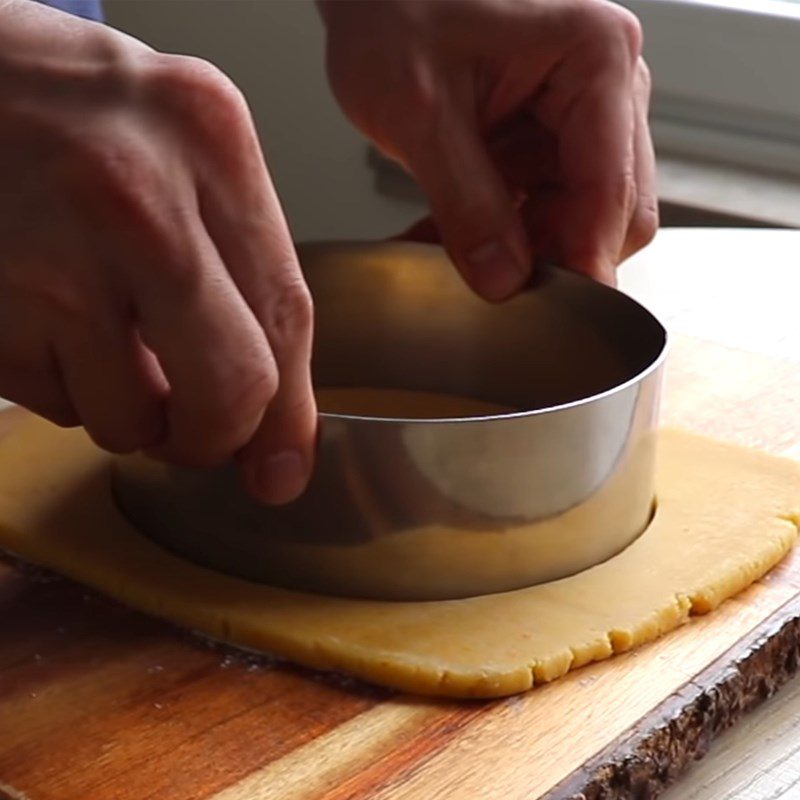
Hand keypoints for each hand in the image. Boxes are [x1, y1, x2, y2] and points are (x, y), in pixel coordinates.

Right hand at [0, 0, 315, 503]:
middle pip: (230, 385)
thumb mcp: (175, 145)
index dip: (290, 413)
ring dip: (125, 411)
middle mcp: (135, 196)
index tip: (282, 465)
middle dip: (213, 435)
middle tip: (192, 427)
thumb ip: (234, 264)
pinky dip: (59, 387)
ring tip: (97, 340)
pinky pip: (51, 405)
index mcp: (208, 141)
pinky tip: (42, 319)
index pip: (286, 314)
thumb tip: (265, 420)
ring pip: (131, 418)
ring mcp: (49, 254)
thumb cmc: (60, 108)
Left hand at [319, 0, 656, 295]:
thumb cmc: (395, 9)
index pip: (612, 190)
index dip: (586, 261)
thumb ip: (467, 202)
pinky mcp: (549, 140)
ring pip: (579, 219)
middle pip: (612, 212)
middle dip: (554, 256)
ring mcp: (580, 117)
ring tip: (456, 254)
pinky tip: (457, 240)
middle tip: (494, 287)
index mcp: (594, 59)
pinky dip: (505, 236)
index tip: (559, 314)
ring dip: (523, 251)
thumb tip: (504, 280)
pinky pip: (544, 209)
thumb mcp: (422, 113)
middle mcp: (605, 88)